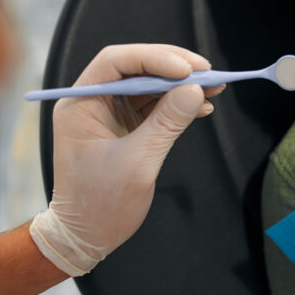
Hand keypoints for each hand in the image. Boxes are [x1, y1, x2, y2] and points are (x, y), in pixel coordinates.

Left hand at [30, 44, 222, 275]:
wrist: (86, 237)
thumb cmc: (100, 204)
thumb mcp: (137, 163)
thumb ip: (166, 123)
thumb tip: (194, 90)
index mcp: (80, 104)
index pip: (116, 62)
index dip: (153, 58)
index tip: (187, 69)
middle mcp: (92, 102)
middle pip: (135, 68)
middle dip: (172, 68)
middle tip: (207, 72)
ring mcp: (109, 113)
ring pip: (148, 84)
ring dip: (180, 85)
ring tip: (213, 86)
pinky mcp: (125, 127)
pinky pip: (153, 105)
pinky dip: (177, 104)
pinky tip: (201, 106)